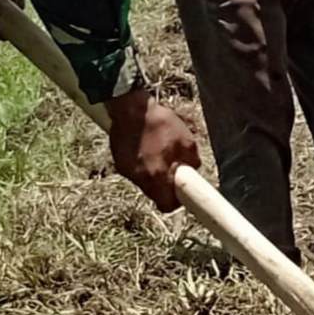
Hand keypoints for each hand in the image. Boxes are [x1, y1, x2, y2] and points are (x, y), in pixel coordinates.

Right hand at [105, 90, 195, 212]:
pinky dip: (141, 165)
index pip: (166, 205)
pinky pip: (134, 171)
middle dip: (164, 187)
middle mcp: (140, 179)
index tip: (179, 192)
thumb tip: (193, 170)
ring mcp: (127, 172)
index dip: (175, 201)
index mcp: (157, 176)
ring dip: (153, 175)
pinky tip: (145, 149)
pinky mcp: (119, 163)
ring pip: (144, 183)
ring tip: (158, 155)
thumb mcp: (186, 140)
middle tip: (171, 170)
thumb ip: (192, 161)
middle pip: (154, 195)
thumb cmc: (160, 123)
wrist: (131, 109)